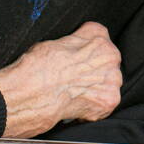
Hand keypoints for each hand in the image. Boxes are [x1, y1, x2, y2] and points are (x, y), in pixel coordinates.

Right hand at [0, 22, 122, 138]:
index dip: (85, 49)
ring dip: (95, 88)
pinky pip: (105, 104)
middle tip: (73, 78)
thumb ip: (72, 43)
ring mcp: (113, 79)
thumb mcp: (52, 42)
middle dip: (93, 69)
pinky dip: (92, 107)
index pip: (98, 36)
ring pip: (109, 82)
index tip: (76, 57)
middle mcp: (110, 55)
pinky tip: (75, 105)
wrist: (30, 94)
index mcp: (97, 35)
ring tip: (73, 93)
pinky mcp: (109, 100)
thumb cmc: (36, 67)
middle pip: (107, 61)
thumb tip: (72, 50)